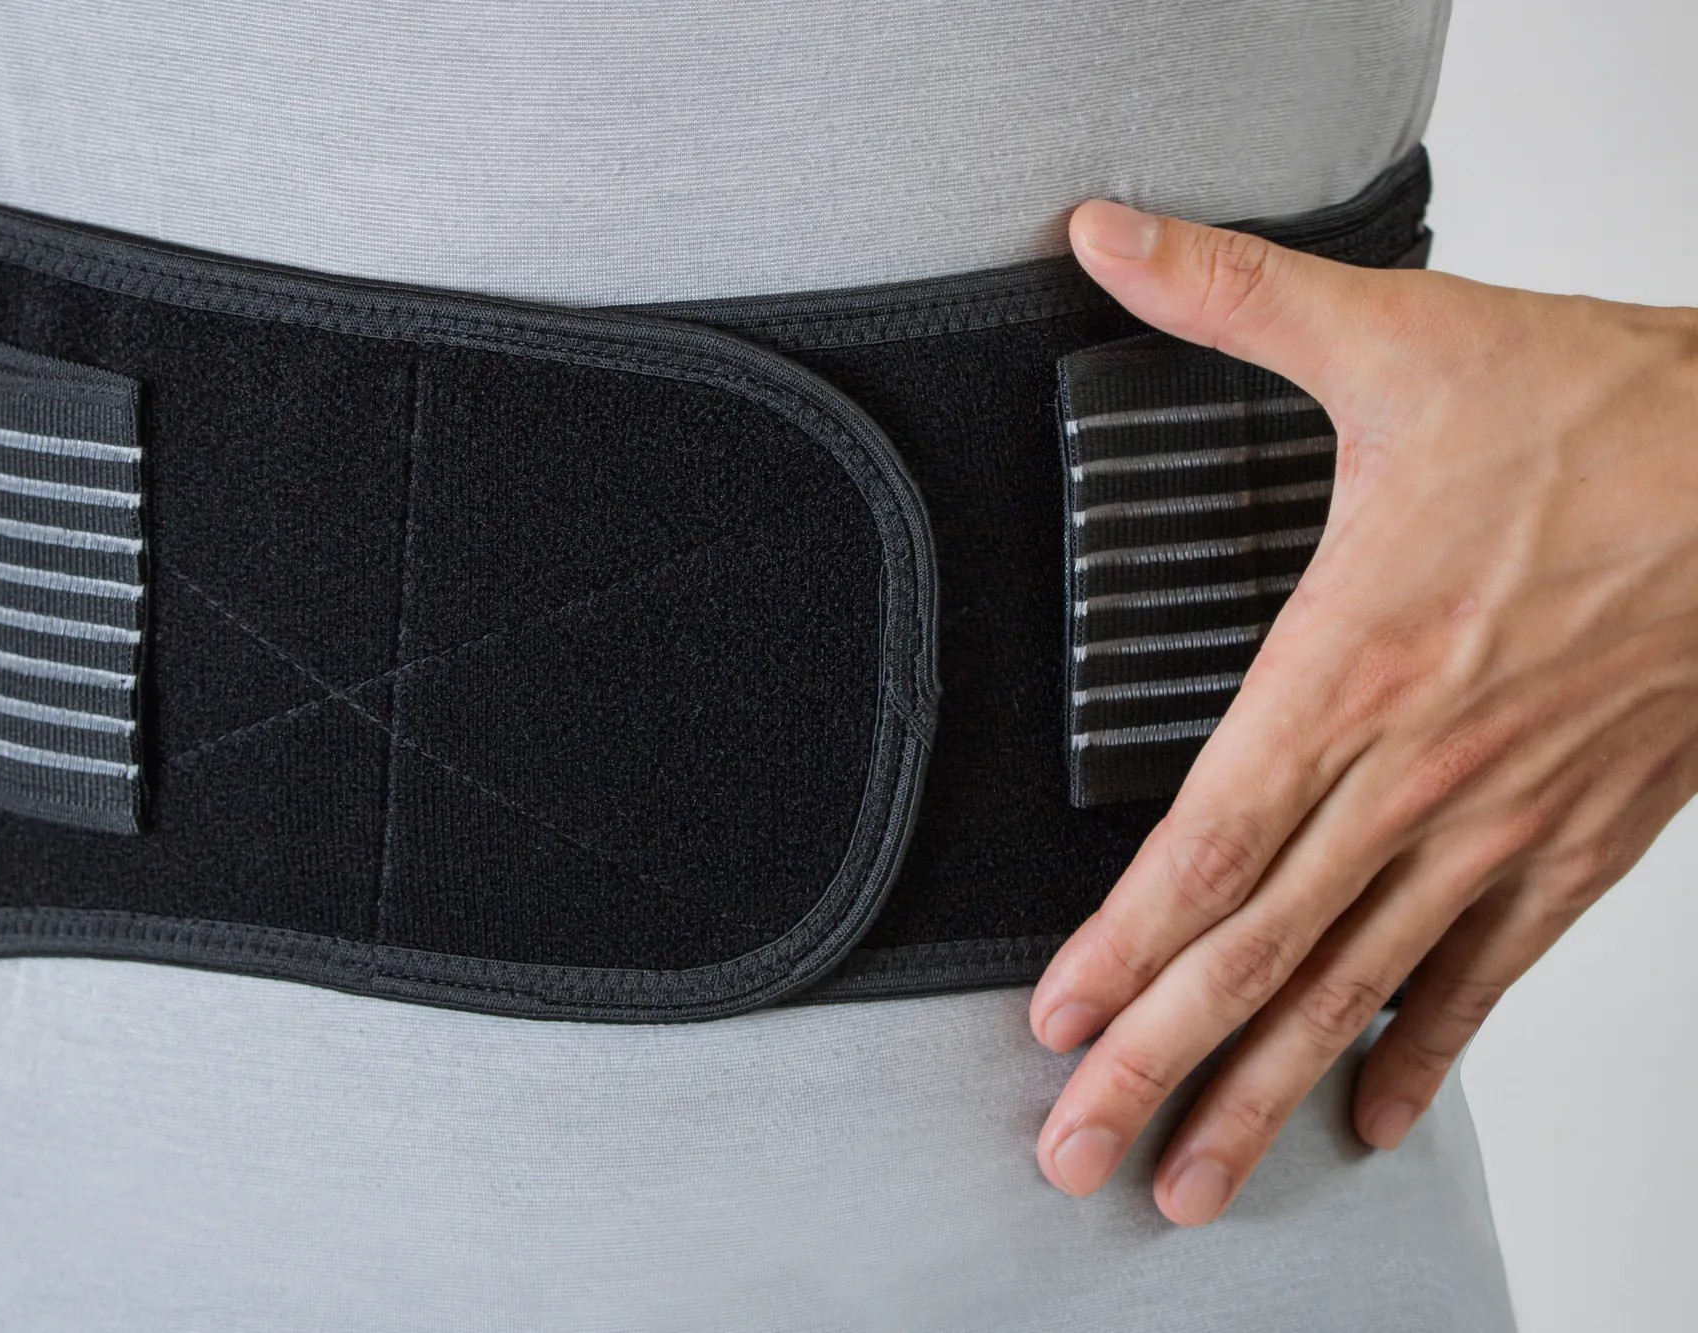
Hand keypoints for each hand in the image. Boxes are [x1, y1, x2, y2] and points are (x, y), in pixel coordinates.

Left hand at [1027, 199, 1697, 1224]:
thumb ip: (1229, 294)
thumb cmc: (1608, 410)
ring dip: (1264, 1093)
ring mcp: (1506, 821)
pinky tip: (1363, 1120)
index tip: (1056, 1024)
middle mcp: (1421, 769)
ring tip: (1191, 1184)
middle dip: (1159, 1061)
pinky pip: (1486, 975)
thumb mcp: (1398, 335)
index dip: (1125, 943)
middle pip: (1263, 947)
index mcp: (1356, 661)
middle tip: (1078, 1156)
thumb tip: (1100, 233)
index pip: (1211, 838)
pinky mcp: (1584, 840)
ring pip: (1357, 987)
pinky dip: (1420, 1054)